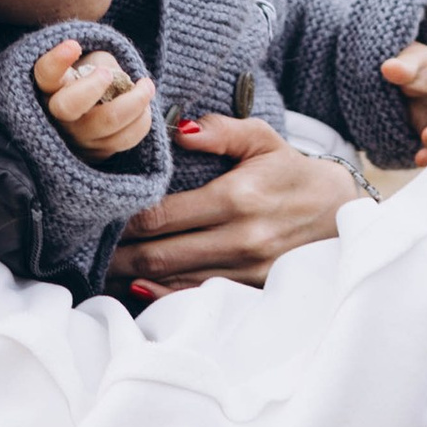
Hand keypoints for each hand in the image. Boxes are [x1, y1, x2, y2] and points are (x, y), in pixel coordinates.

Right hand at [31, 38, 156, 163]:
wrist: (96, 108)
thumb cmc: (92, 76)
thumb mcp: (92, 60)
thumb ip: (102, 64)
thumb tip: (120, 83)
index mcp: (49, 86)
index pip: (45, 74)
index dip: (57, 61)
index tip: (73, 45)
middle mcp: (57, 115)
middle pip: (69, 106)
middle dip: (94, 86)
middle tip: (109, 74)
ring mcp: (77, 137)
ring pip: (107, 121)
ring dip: (135, 101)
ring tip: (146, 85)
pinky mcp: (97, 152)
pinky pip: (124, 139)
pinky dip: (141, 120)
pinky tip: (145, 108)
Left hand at [106, 115, 359, 291]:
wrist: (340, 214)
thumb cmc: (291, 172)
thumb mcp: (262, 139)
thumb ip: (220, 130)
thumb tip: (179, 130)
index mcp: (236, 198)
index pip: (162, 216)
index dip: (123, 221)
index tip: (97, 217)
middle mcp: (239, 238)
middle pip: (159, 255)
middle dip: (118, 256)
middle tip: (85, 251)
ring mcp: (245, 269)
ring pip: (173, 281)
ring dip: (133, 277)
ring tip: (101, 270)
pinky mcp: (251, 289)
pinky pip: (197, 296)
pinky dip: (163, 296)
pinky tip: (136, 289)